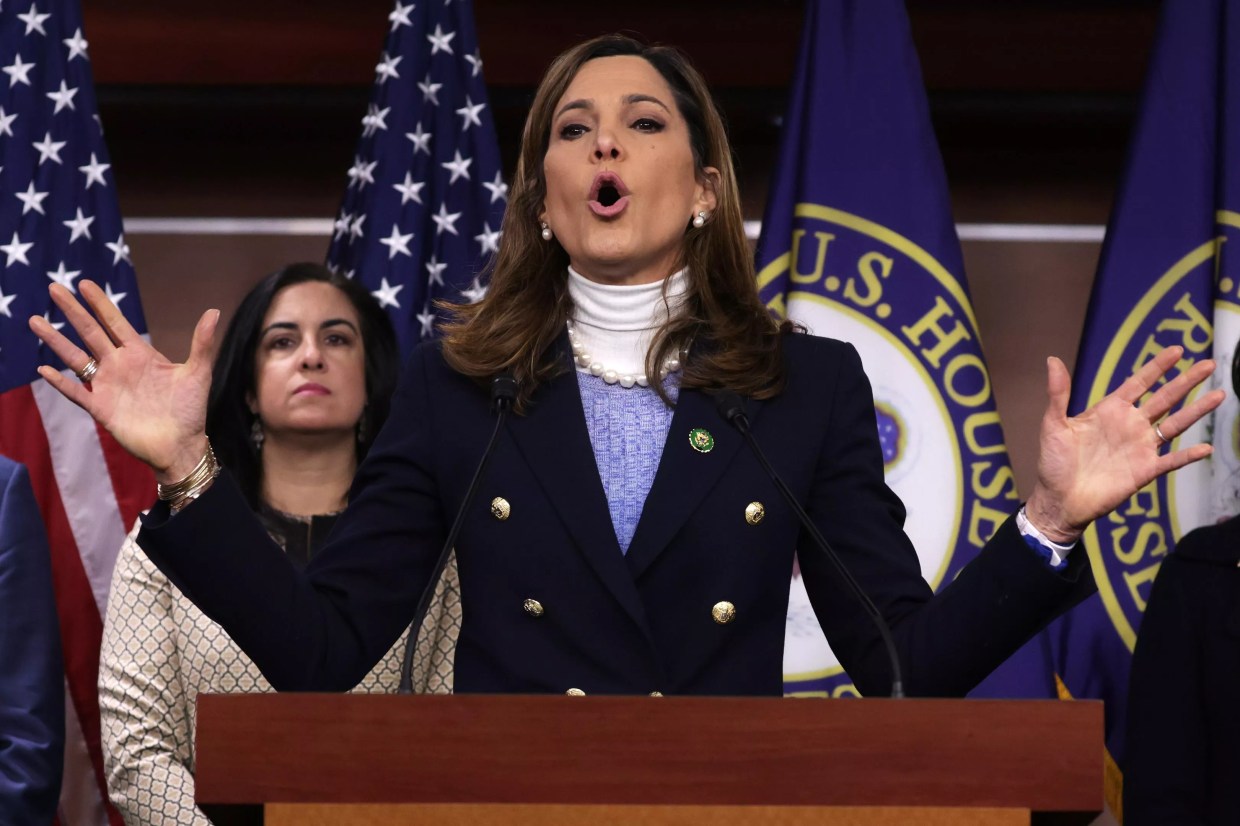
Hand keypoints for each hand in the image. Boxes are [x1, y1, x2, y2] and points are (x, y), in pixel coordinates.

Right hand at [28, 280, 219, 482]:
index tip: (84, 284)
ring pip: (76, 358)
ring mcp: (107, 386)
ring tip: (35, 321)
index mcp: (141, 355)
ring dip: (56, 340)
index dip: (101, 304)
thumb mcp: (198, 373)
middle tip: (54, 288)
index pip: (116, 323)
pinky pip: (75, 393)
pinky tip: (44, 370)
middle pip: (91, 333)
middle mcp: (120, 366)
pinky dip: (60, 383)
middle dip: (73, 311)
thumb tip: (214, 312)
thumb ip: (202, 343)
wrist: (181, 446)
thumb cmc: (191, 410)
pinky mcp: (101, 409)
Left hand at [1025, 346, 1223, 542]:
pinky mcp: (1145, 471)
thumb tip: (1052, 359)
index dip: (1157, 367)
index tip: (1177, 350)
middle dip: (1187, 381)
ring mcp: (1140, 447)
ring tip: (1221, 394)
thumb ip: (1058, 393)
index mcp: (1110, 410)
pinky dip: (1188, 456)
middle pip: (1165, 398)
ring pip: (1175, 424)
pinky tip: (1206, 448)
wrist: (1059, 499)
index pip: (1139, 382)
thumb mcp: (1053, 425)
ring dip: (1197, 411)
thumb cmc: (1054, 462)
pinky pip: (1171, 461)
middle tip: (1210, 364)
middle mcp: (1130, 425)